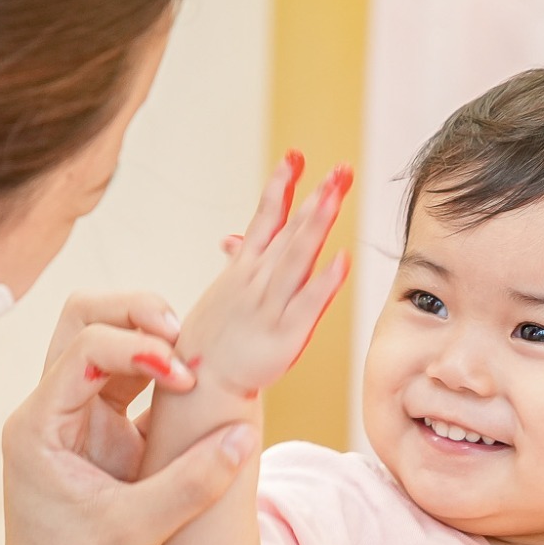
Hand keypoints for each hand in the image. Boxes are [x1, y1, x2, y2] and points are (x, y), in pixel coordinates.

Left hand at [0, 291, 256, 544]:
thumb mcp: (136, 534)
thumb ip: (192, 483)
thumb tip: (244, 436)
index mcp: (41, 425)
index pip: (87, 347)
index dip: (142, 349)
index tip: (186, 380)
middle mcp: (53, 413)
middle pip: (86, 320)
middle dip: (139, 315)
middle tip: (189, 340)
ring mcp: (79, 425)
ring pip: (109, 346)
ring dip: (155, 344)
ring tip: (200, 364)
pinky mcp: (106, 444)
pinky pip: (135, 389)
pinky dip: (167, 380)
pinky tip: (202, 394)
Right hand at [178, 150, 351, 398]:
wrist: (199, 389)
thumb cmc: (213, 343)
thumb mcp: (223, 294)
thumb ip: (238, 262)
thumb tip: (235, 238)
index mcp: (244, 269)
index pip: (265, 218)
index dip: (280, 186)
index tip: (295, 155)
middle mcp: (256, 281)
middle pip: (290, 231)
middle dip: (315, 198)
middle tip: (340, 169)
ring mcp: (270, 306)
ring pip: (297, 257)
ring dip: (317, 224)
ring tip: (337, 195)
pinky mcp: (284, 337)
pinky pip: (307, 304)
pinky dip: (324, 282)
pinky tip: (344, 260)